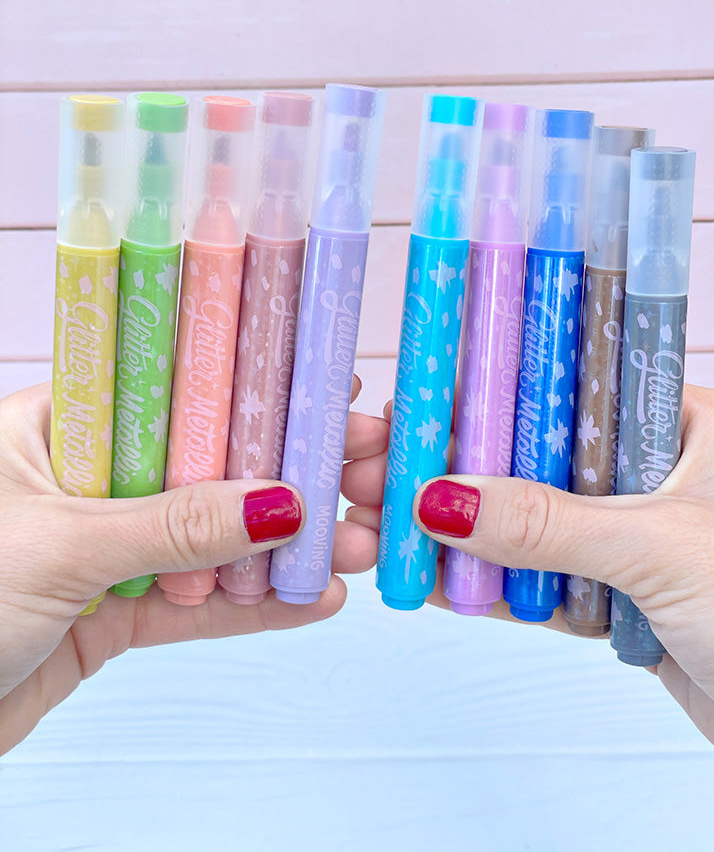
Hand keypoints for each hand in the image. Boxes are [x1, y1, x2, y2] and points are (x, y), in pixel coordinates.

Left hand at [0, 378, 383, 753]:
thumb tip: (278, 501)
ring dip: (287, 544)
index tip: (327, 389)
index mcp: (59, 424)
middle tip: (369, 469)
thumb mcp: (60, 548)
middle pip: (209, 462)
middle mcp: (89, 476)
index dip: (256, 387)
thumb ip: (172, 526)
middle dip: (292, 470)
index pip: (175, 387)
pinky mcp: (113, 613)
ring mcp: (104, 546)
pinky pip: (195, 605)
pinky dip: (252, 607)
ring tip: (365, 539)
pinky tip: (315, 598)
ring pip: (211, 537)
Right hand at [343, 385, 713, 773]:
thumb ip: (548, 523)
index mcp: (685, 424)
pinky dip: (492, 584)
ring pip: (531, 523)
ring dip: (462, 530)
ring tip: (383, 524)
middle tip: (379, 469)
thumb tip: (443, 499)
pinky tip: (430, 578)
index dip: (492, 393)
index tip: (421, 401)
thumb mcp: (658, 550)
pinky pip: (543, 580)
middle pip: (536, 457)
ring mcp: (636, 537)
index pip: (569, 386)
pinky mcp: (621, 597)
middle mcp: (656, 471)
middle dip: (457, 469)